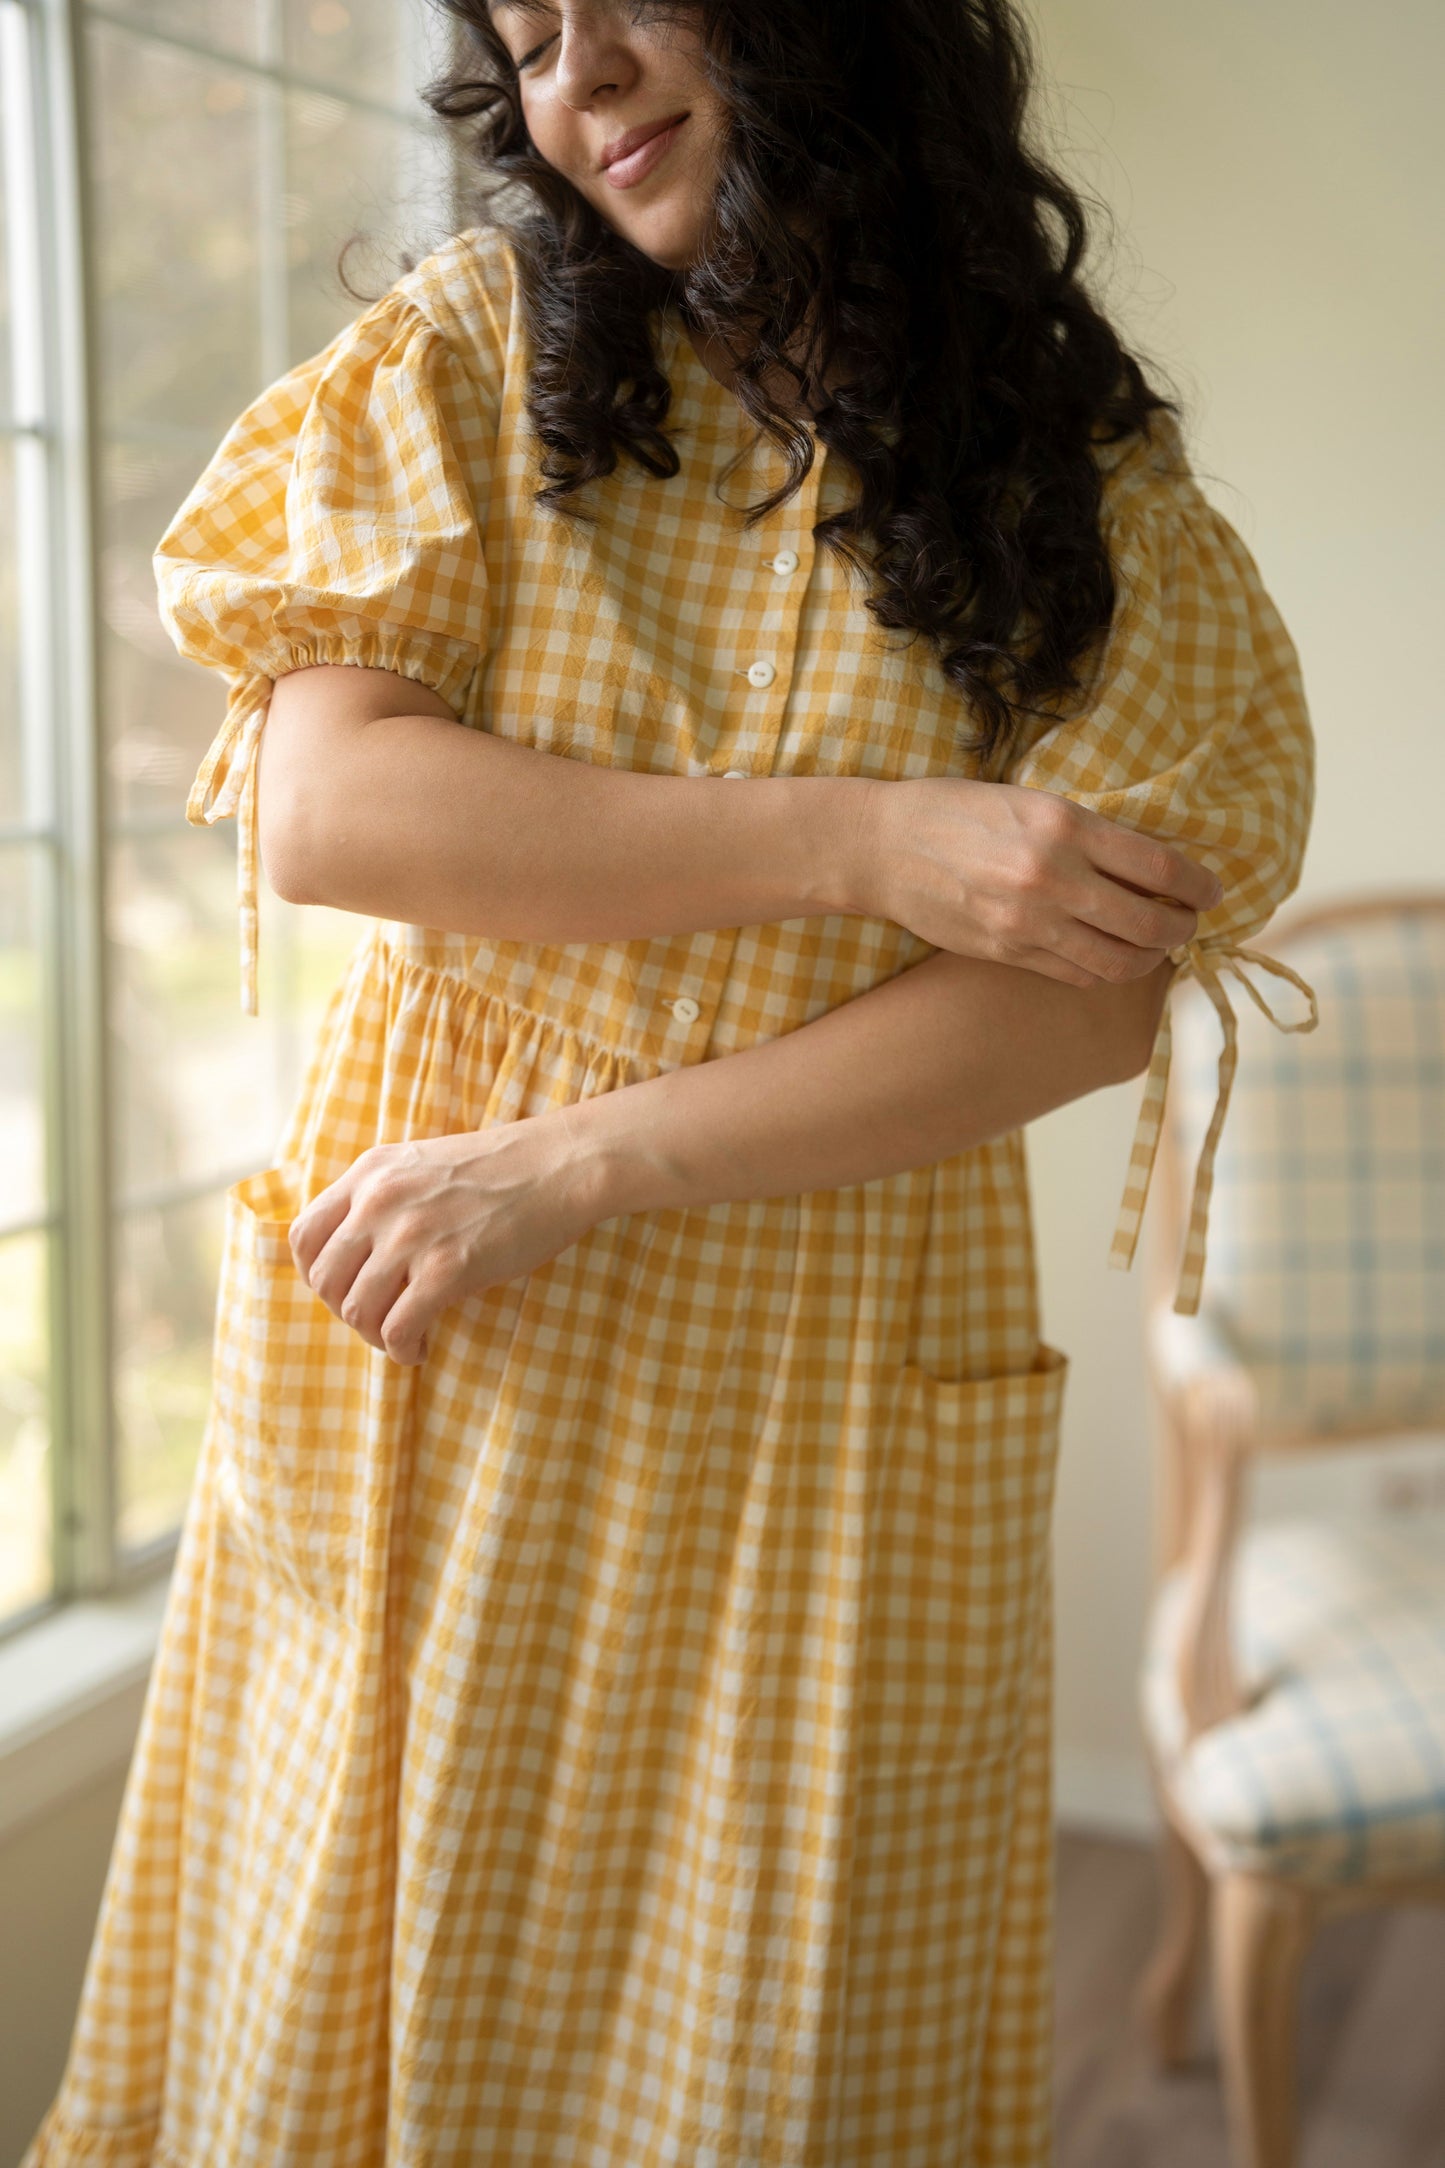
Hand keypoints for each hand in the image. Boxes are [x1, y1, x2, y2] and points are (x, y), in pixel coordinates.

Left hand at [288, 1114, 605, 1365]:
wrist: (559, 1167)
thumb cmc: (499, 1172)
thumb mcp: (421, 1165)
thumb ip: (381, 1198)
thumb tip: (352, 1254)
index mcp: (370, 1173)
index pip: (303, 1235)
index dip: (315, 1275)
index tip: (343, 1289)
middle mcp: (380, 1201)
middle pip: (324, 1280)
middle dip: (345, 1311)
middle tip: (378, 1318)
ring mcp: (412, 1234)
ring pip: (356, 1310)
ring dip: (374, 1336)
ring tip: (402, 1337)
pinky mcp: (447, 1268)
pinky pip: (398, 1328)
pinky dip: (402, 1350)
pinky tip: (420, 1347)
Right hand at [859, 777, 1223, 987]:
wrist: (884, 847)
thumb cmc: (959, 811)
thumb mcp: (1032, 801)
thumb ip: (1089, 833)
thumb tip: (1152, 866)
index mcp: (1065, 827)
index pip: (1160, 869)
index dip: (1199, 887)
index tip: (1211, 891)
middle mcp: (1052, 878)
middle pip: (1151, 924)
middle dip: (1183, 928)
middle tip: (1189, 922)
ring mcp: (1028, 923)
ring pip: (1119, 962)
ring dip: (1151, 958)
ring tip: (1155, 946)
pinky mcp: (1007, 953)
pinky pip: (1078, 975)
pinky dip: (1106, 971)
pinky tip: (1111, 956)